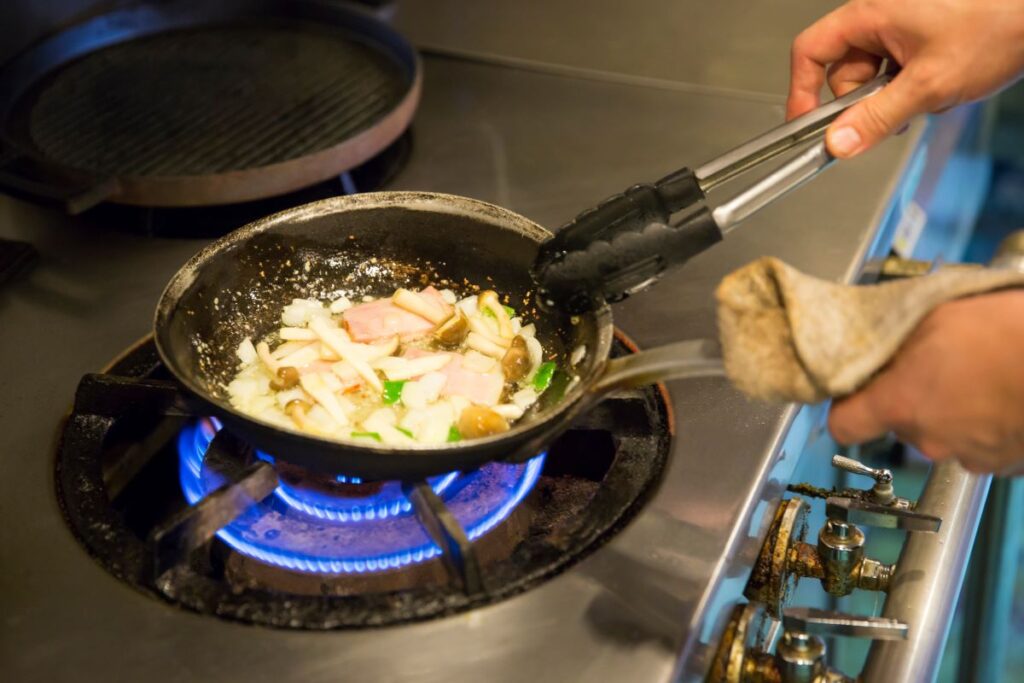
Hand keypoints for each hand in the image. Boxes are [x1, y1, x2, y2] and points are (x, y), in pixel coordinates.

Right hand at [788, 0, 1023, 157]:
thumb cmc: (997, 27)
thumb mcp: (929, 85)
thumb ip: (877, 118)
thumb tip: (839, 142)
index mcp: (871, 13)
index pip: (810, 52)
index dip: (802, 91)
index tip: (807, 124)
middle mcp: (880, 13)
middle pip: (842, 70)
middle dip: (864, 101)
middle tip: (890, 116)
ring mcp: (899, 23)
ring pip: (872, 75)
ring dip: (892, 97)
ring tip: (928, 95)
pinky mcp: (918, 33)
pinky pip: (895, 69)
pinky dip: (910, 86)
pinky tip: (937, 87)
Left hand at [829, 290, 1023, 473]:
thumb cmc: (1011, 333)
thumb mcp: (937, 315)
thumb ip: (897, 340)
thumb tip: (879, 344)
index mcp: (900, 403)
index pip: (843, 424)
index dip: (846, 406)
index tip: (854, 391)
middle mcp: (929, 439)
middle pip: (899, 423)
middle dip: (913, 396)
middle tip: (938, 364)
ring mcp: (969, 456)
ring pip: (944, 433)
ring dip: (954, 409)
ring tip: (980, 375)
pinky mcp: (1004, 464)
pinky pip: (981, 444)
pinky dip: (987, 424)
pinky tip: (1004, 394)